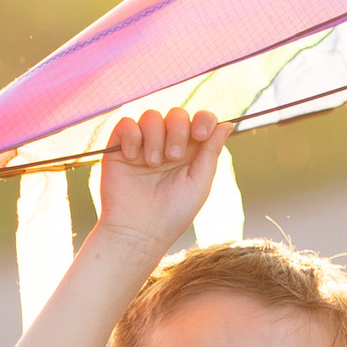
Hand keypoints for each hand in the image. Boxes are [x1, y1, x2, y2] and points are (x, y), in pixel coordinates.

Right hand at [92, 107, 223, 254]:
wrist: (137, 231)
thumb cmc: (172, 214)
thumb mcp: (199, 183)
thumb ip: (211, 152)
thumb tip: (227, 124)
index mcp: (191, 152)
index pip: (201, 120)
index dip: (203, 120)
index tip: (200, 135)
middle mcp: (167, 145)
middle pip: (176, 114)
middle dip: (178, 131)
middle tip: (173, 157)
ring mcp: (143, 145)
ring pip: (151, 116)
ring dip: (155, 137)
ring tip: (153, 164)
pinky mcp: (120, 147)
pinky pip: (126, 123)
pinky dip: (132, 136)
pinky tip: (132, 157)